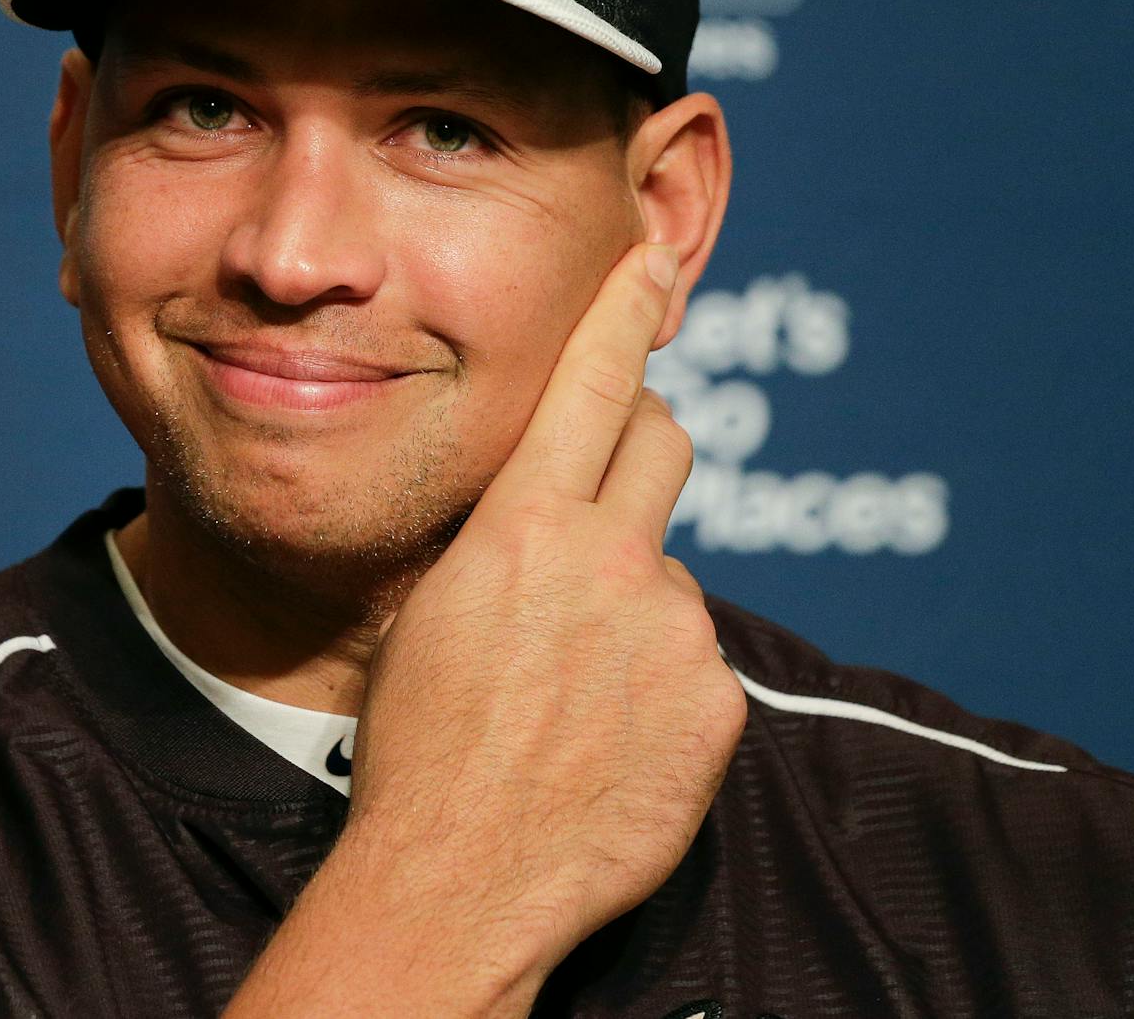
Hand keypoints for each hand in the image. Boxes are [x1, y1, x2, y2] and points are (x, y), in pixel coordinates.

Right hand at [226, 243, 745, 1016]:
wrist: (457, 877)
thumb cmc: (416, 744)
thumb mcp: (433, 609)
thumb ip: (502, 543)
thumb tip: (547, 511)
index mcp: (522, 527)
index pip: (590, 383)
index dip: (624, 309)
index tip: (649, 255)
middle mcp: (609, 561)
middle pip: (665, 441)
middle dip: (643, 442)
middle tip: (607, 493)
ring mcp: (672, 633)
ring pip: (669, 573)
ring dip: (635, 607)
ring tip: (574, 691)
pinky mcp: (717, 704)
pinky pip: (697, 663)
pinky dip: (662, 686)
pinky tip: (611, 740)